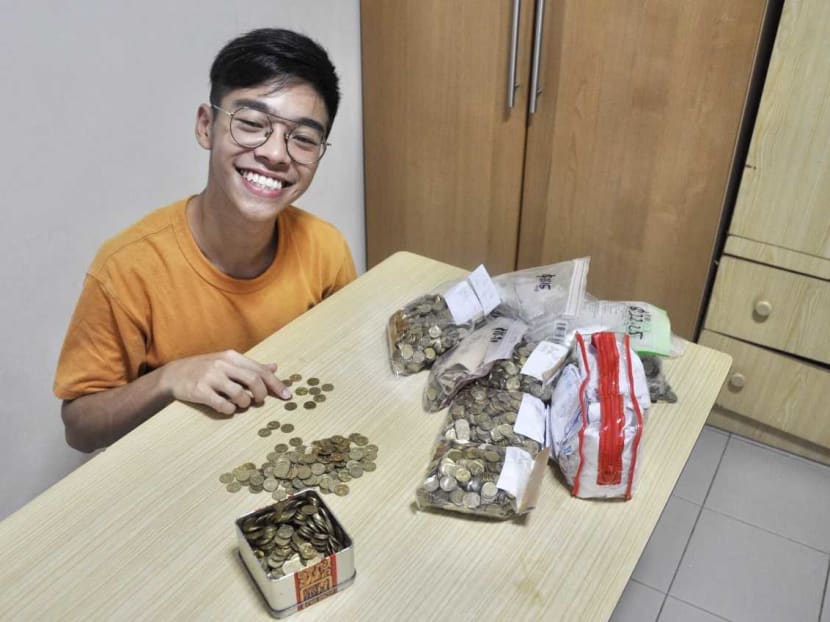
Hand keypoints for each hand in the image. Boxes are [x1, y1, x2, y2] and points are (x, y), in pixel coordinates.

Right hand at [160, 350, 290, 414]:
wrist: (174, 374)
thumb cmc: (206, 369)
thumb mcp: (228, 362)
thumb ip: (250, 366)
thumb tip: (274, 367)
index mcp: (232, 357)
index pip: (260, 370)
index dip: (276, 384)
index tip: (287, 396)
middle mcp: (222, 364)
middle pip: (253, 380)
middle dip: (261, 394)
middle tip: (259, 401)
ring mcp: (210, 377)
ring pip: (239, 394)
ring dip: (244, 403)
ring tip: (240, 404)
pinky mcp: (200, 391)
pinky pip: (222, 404)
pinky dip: (230, 410)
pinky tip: (228, 408)